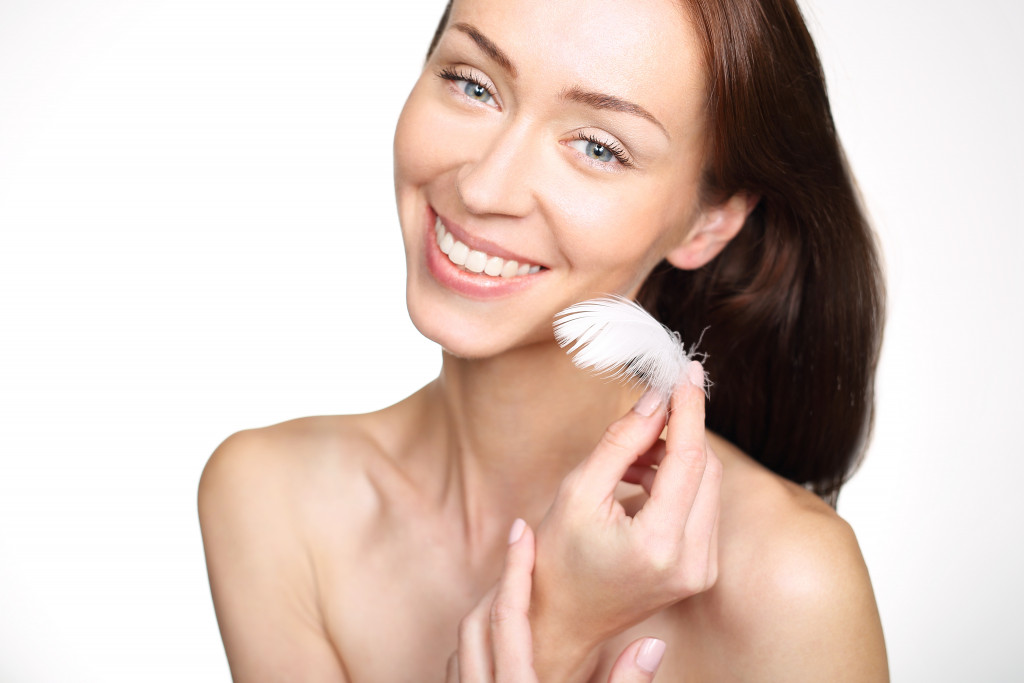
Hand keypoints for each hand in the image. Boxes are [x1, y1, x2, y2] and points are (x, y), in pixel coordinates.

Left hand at [446, 519, 666, 682]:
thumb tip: (653, 645)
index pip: (509, 615)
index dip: (515, 568)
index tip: (520, 528)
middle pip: (476, 624)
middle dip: (498, 586)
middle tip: (519, 552)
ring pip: (463, 647)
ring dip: (484, 613)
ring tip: (511, 586)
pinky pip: (458, 669)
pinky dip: (475, 645)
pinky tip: (497, 635)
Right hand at [530, 361, 720, 679]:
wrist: (562, 620)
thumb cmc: (558, 558)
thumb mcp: (578, 491)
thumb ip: (621, 442)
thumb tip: (656, 400)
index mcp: (659, 544)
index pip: (691, 459)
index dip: (690, 409)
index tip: (688, 372)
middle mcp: (692, 561)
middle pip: (707, 469)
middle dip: (679, 434)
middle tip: (641, 419)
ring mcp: (701, 570)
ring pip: (708, 486)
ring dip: (676, 459)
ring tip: (629, 459)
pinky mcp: (701, 570)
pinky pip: (702, 508)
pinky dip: (677, 484)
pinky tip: (640, 481)